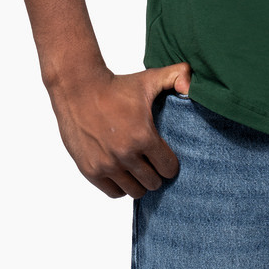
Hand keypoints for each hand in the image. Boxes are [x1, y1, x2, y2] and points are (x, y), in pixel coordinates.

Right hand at [48, 60, 191, 197]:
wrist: (77, 88)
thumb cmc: (116, 85)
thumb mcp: (150, 78)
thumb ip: (178, 76)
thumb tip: (191, 85)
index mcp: (143, 136)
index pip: (168, 168)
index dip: (170, 164)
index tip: (164, 157)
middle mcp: (125, 154)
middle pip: (153, 183)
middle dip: (155, 174)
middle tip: (151, 163)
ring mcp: (106, 164)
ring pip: (135, 191)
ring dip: (139, 182)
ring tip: (137, 169)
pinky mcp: (89, 170)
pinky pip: (113, 192)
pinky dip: (120, 186)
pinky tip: (121, 173)